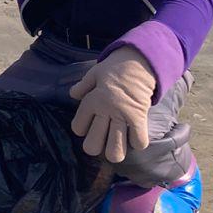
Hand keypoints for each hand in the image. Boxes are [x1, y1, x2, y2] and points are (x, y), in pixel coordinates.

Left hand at [69, 46, 155, 163]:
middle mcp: (105, 112)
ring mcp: (123, 116)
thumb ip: (83, 86)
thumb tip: (73, 94)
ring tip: (115, 145)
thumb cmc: (114, 68)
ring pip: (115, 150)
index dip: (81, 128)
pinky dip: (136, 142)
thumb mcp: (94, 73)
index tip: (87, 124)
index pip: (78, 128)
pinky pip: (138, 142)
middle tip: (100, 139)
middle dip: (94, 147)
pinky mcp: (139, 118)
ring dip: (114, 151)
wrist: (138, 62)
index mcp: (91, 101)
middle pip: (93, 145)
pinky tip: (133, 136)